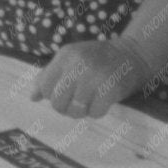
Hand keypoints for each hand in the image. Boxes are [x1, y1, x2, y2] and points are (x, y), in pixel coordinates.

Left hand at [30, 37, 151, 118]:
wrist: (134, 55)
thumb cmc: (99, 58)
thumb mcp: (72, 59)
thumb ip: (50, 75)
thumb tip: (33, 97)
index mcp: (66, 55)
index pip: (45, 86)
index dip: (52, 96)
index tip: (65, 94)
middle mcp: (79, 64)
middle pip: (58, 101)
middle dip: (66, 108)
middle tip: (77, 103)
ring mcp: (95, 76)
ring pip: (75, 110)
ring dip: (82, 111)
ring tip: (90, 102)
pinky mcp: (111, 88)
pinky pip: (95, 113)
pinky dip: (98, 112)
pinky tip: (103, 101)